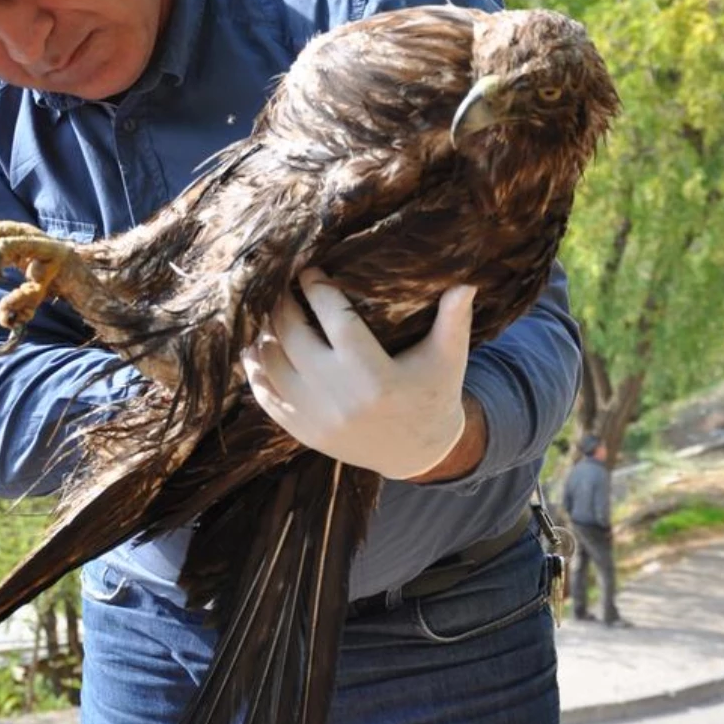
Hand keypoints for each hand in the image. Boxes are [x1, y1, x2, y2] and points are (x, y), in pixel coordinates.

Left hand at [241, 269, 474, 480]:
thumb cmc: (433, 395)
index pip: (336, 319)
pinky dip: (256, 370)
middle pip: (293, 337)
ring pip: (271, 365)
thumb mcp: (449, 359)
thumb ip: (454, 319)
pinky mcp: (303, 432)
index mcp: (375, 376)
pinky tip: (257, 347)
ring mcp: (316, 418)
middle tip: (284, 285)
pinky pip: (266, 397)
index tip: (310, 269)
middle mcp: (340, 398)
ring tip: (270, 310)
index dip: (318, 289)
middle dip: (284, 305)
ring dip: (265, 333)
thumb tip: (467, 280)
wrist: (417, 454)